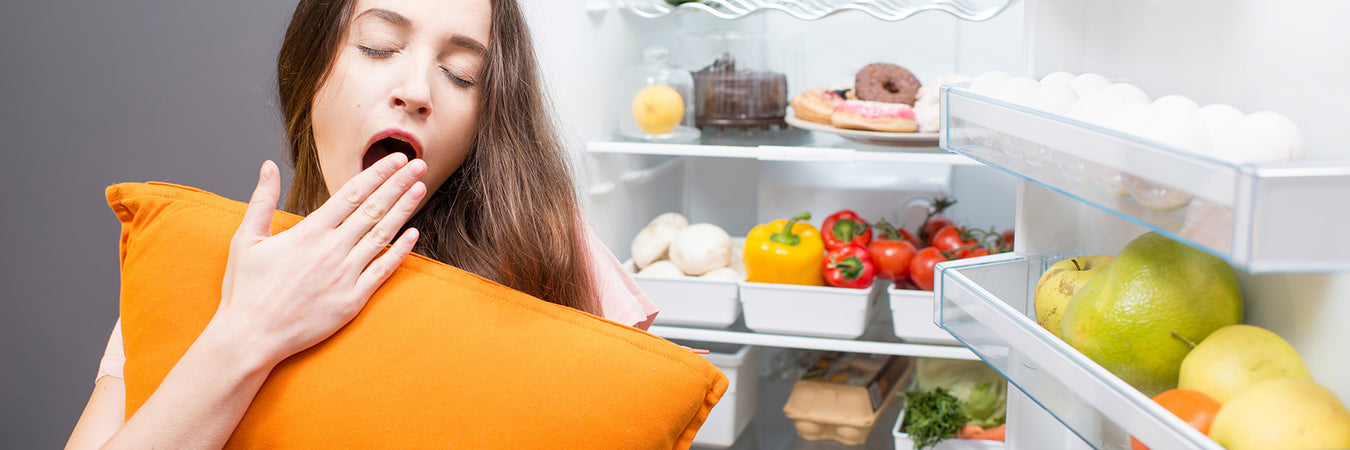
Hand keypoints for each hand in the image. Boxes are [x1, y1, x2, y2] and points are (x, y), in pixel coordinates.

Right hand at [212, 154, 425, 366]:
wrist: (250, 337)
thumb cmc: (246, 290)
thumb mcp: (246, 239)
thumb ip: (261, 200)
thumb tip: (268, 165)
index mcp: (308, 233)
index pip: (352, 194)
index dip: (377, 174)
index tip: (396, 159)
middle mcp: (331, 250)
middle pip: (373, 209)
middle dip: (398, 184)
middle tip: (419, 165)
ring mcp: (344, 275)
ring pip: (382, 235)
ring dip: (404, 211)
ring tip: (420, 189)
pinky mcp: (352, 300)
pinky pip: (382, 271)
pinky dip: (400, 252)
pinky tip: (414, 235)